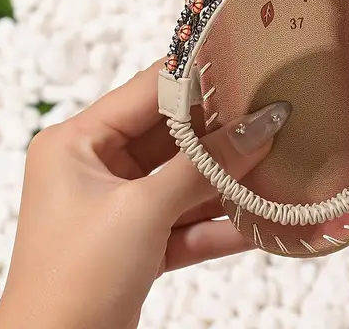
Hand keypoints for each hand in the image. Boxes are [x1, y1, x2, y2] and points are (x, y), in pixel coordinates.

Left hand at [0, 59, 288, 328]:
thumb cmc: (72, 282)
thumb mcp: (142, 212)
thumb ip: (204, 166)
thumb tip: (259, 127)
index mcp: (77, 143)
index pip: (147, 92)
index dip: (197, 79)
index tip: (245, 67)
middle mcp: (96, 167)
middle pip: (172, 136)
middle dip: (221, 133)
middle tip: (271, 114)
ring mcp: (119, 205)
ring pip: (185, 179)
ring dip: (228, 179)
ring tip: (277, 161)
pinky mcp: (139, 242)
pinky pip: (188, 219)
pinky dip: (221, 221)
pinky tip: (262, 217)